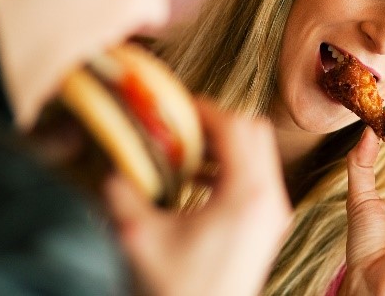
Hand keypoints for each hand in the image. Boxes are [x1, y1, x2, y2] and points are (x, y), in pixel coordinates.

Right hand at [104, 99, 291, 295]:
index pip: (233, 126)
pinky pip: (256, 178)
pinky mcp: (268, 226)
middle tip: (180, 125)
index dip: (202, 109)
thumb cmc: (178, 291)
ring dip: (223, 144)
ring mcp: (273, 214)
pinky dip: (230, 167)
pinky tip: (195, 180)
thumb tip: (111, 163)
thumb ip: (121, 192)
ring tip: (184, 151)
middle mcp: (270, 199)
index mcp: (248, 195)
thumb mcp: (140, 237)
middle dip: (216, 121)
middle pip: (253, 131)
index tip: (174, 106)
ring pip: (258, 153)